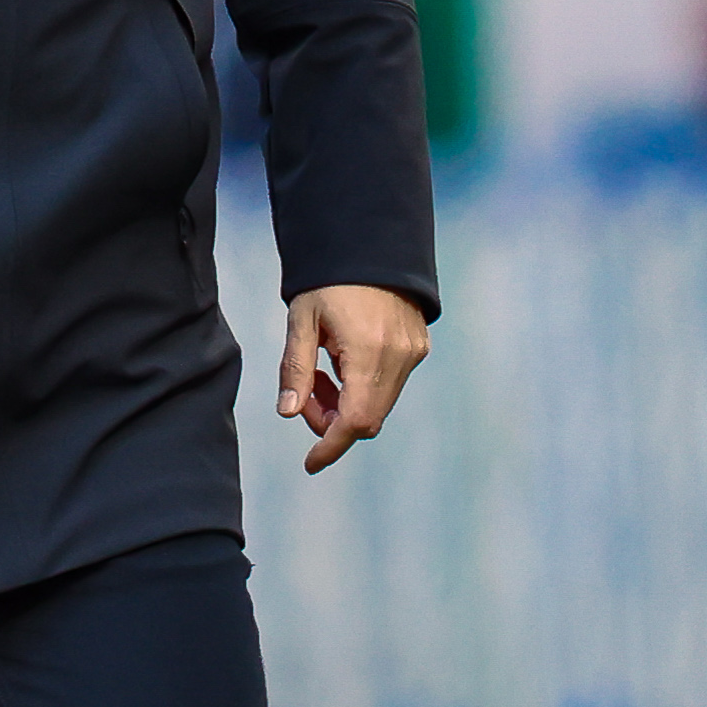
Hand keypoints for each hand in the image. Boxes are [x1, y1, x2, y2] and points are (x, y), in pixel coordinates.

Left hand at [276, 284, 428, 476]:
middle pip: (367, 418)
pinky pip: (390, 385)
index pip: (355, 421)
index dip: (331, 446)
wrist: (370, 244)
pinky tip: (342, 361)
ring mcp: (413, 353)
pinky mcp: (418, 347)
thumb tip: (288, 413)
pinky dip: (363, 388)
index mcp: (368, 351)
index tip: (310, 462)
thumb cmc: (328, 279)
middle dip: (332, 420)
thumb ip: (295, 368)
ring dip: (346, 404)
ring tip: (322, 371)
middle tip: (305, 394)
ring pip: (379, 404)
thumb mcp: (302, 319)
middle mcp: (399, 357)